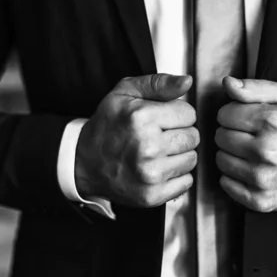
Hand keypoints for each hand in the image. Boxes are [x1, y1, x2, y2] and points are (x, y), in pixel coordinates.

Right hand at [75, 74, 198, 207]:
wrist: (84, 162)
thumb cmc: (107, 125)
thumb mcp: (125, 93)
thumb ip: (159, 83)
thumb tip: (187, 82)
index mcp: (141, 118)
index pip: (189, 114)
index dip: (177, 114)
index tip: (162, 118)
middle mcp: (147, 147)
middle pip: (193, 137)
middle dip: (180, 134)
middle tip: (159, 136)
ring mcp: (150, 173)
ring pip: (192, 159)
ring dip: (179, 155)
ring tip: (158, 153)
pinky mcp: (152, 195)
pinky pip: (186, 182)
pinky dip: (176, 176)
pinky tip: (158, 168)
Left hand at [215, 77, 276, 212]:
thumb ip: (255, 87)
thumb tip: (227, 83)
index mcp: (274, 122)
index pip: (224, 114)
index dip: (234, 114)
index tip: (247, 119)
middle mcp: (268, 151)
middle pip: (220, 137)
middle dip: (231, 133)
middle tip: (249, 136)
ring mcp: (263, 178)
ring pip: (220, 160)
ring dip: (231, 155)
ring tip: (250, 152)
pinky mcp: (259, 199)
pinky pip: (226, 183)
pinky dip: (234, 176)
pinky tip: (250, 170)